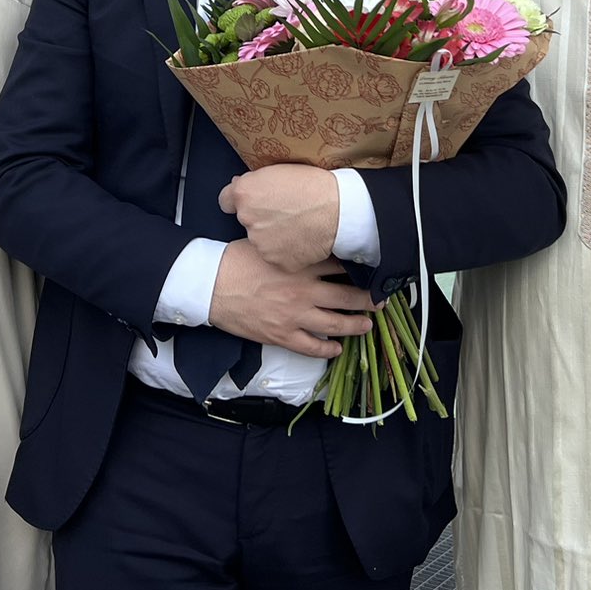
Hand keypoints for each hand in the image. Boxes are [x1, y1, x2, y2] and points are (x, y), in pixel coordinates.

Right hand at [207, 241, 373, 357]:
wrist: (210, 285)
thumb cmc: (235, 260)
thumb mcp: (266, 244)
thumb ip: (292, 246)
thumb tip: (309, 240)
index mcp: (300, 265)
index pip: (341, 266)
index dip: (360, 269)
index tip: (373, 270)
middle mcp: (303, 291)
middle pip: (346, 296)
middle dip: (368, 299)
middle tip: (380, 300)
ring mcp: (294, 316)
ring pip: (335, 324)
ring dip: (355, 326)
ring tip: (367, 325)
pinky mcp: (282, 335)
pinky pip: (312, 347)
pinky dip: (328, 350)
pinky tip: (336, 349)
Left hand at [220, 165, 338, 270]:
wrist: (339, 209)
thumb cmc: (313, 185)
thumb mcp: (279, 170)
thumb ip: (254, 181)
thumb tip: (239, 185)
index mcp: (244, 194)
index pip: (225, 201)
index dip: (240, 201)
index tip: (252, 202)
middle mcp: (247, 219)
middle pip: (246, 222)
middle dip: (259, 218)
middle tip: (284, 213)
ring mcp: (261, 244)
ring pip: (261, 241)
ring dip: (272, 237)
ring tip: (296, 226)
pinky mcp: (277, 261)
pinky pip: (278, 257)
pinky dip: (287, 252)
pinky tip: (301, 240)